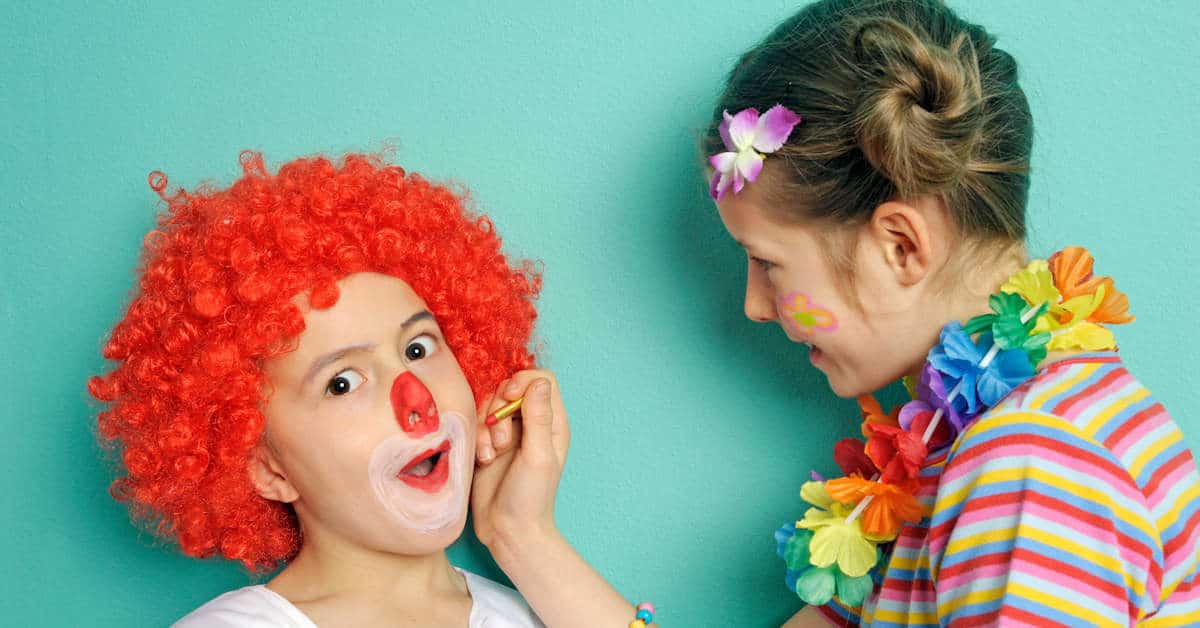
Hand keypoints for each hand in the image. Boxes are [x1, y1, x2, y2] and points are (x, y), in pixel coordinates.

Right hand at [471, 370, 569, 552]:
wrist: (507, 530)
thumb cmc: (530, 497)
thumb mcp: (538, 456)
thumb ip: (539, 418)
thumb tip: (538, 382)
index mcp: (551, 422)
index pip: (540, 379)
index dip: (522, 382)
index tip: (510, 399)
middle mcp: (531, 423)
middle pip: (509, 387)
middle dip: (499, 408)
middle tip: (502, 440)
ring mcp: (508, 432)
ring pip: (490, 405)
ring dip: (486, 426)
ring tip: (492, 454)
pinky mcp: (487, 443)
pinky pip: (476, 423)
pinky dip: (477, 438)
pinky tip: (483, 460)